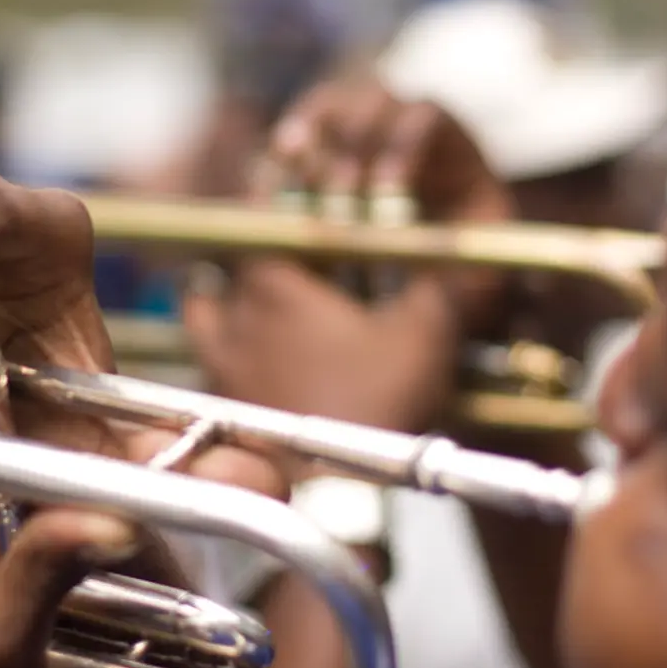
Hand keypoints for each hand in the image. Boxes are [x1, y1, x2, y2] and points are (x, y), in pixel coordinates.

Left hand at [185, 83, 514, 433]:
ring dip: (220, 293)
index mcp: (274, 282)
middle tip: (277, 242)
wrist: (335, 487)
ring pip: (202, 305)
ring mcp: (216, 359)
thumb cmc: (378, 401)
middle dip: (249, 243)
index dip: (275, 193)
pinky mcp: (218, 398)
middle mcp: (232, 315)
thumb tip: (464, 248)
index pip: (258, 214)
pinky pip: (207, 355)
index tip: (290, 180)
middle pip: (223, 257)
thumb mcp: (425, 333)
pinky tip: (249, 353)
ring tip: (247, 294)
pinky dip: (221, 344)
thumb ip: (440, 284)